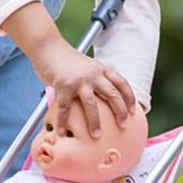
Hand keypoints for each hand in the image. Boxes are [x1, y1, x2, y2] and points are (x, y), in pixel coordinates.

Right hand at [1, 0, 135, 136]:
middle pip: (112, 94)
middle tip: (123, 125)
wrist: (48, 47)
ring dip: (95, 122)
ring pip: (91, 104)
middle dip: (120, 111)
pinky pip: (65, 108)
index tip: (133, 110)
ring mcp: (78, 80)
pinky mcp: (63, 86)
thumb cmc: (66, 59)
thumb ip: (95, 78)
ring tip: (96, 135)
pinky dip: (63, 122)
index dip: (129, 97)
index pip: (121, 83)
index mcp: (101, 69)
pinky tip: (63, 132)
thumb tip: (101, 98)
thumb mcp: (87, 66)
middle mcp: (93, 74)